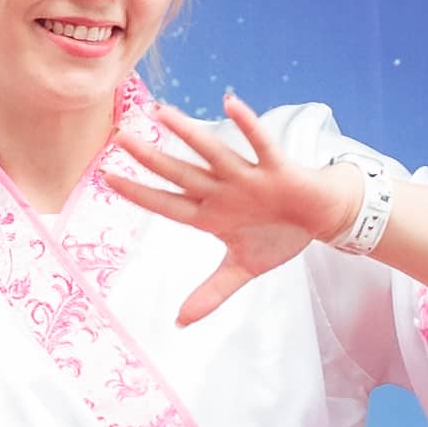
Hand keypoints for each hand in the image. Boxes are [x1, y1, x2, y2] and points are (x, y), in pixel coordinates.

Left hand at [102, 90, 365, 327]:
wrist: (321, 218)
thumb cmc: (278, 236)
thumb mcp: (243, 270)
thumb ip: (211, 293)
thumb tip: (179, 322)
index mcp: (210, 214)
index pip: (166, 202)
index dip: (138, 193)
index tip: (105, 177)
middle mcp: (222, 190)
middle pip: (180, 172)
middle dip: (151, 157)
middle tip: (118, 135)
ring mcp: (248, 177)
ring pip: (213, 152)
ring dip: (189, 134)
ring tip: (161, 112)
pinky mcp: (277, 169)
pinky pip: (260, 144)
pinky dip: (248, 125)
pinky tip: (229, 103)